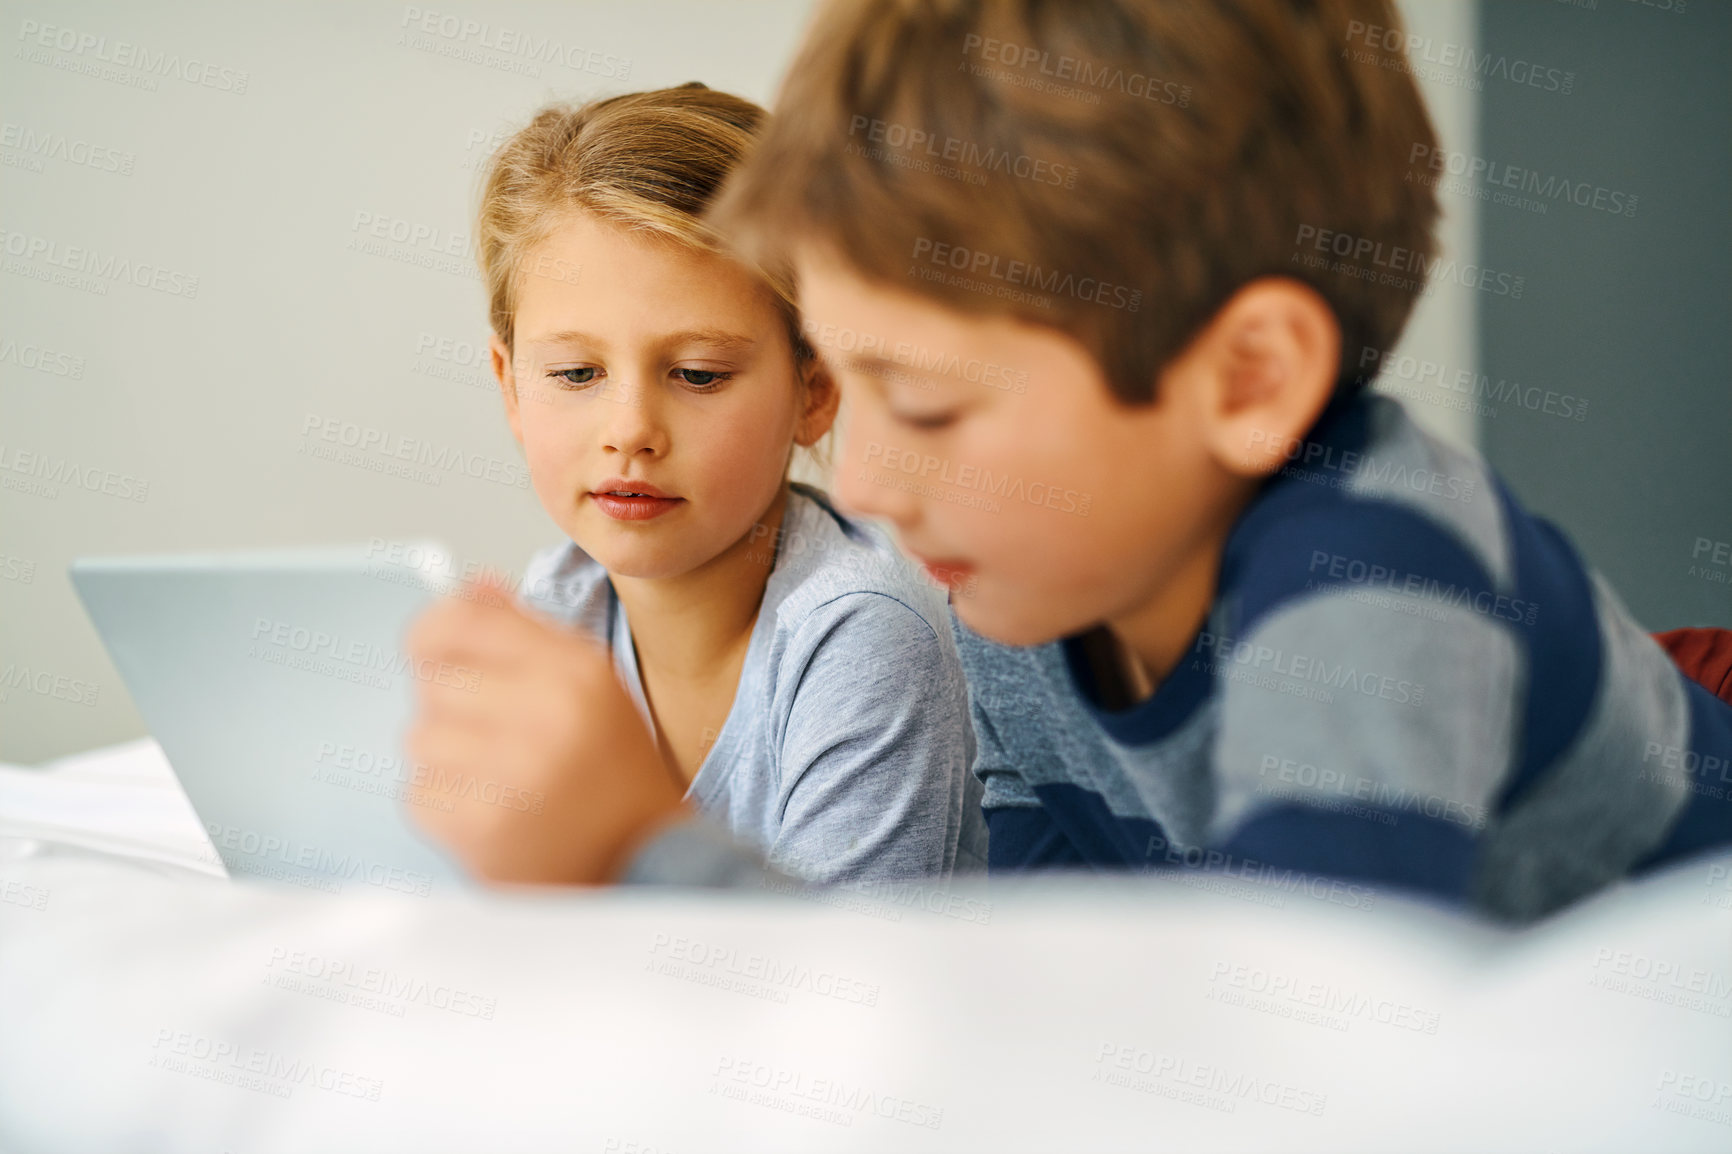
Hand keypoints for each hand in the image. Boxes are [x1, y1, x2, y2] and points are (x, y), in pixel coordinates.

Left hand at [401, 578, 688, 883]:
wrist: (641, 861)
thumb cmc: (613, 770)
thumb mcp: (591, 683)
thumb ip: (528, 630)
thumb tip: (471, 586)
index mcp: (576, 672)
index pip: (462, 622)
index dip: (431, 629)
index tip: (430, 647)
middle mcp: (548, 717)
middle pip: (434, 681)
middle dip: (451, 704)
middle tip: (491, 732)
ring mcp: (514, 777)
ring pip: (420, 737)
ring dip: (446, 756)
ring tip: (496, 774)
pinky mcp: (483, 831)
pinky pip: (419, 793)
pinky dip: (445, 802)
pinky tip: (490, 808)